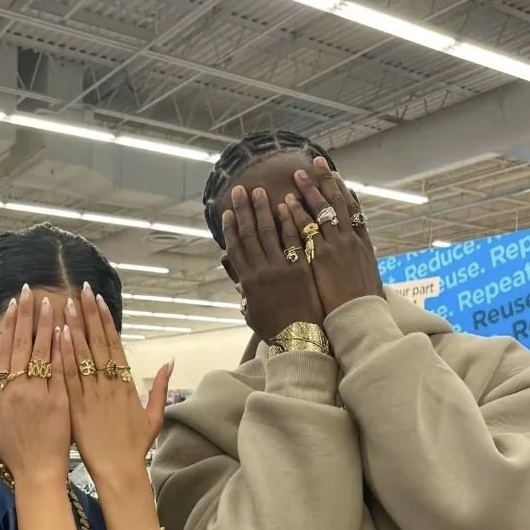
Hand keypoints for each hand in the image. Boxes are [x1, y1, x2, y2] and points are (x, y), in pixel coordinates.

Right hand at [0, 286, 70, 484]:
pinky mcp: (58, 402)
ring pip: (40, 353)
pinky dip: (61, 350)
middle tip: (29, 292)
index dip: (8, 326)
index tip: (13, 306)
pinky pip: (59, 371)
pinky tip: (65, 331)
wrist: (37, 472)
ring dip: (44, 326)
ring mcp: (36, 395)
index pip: (2, 351)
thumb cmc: (12, 451)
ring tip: (50, 303)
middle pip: (20, 346)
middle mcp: (14, 390)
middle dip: (25, 316)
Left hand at [60, 284, 170, 484]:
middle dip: (89, 315)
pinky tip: (57, 338)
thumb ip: (159, 388)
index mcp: (127, 386)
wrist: (120, 472)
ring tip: (65, 304)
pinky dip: (63, 357)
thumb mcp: (154, 417)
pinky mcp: (77, 408)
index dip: (106, 321)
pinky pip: (68, 378)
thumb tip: (169, 362)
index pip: (115, 345)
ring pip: (82, 357)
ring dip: (74, 329)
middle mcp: (110, 386)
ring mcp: (92, 396)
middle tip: (81, 290)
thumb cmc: (135, 447)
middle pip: (99, 344)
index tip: (98, 300)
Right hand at [224, 185, 322, 343]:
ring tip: (261, 191)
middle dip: (244, 210)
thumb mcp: (252, 311)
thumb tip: (232, 273)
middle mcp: (261, 270)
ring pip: (270, 231)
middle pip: (249, 233)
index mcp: (247, 281)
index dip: (230, 227)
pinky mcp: (301, 267)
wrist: (300, 339)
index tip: (228, 210)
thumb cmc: (275, 328)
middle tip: (241, 189)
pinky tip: (286, 205)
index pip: (235, 247)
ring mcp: (281, 267)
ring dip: (264, 209)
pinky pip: (293, 238)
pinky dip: (289, 220)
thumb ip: (243, 290)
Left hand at [284, 159, 382, 316]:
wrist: (360, 319)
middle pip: (339, 203)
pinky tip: (287, 202)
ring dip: (309, 191)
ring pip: (322, 211)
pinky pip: (306, 230)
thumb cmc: (364, 307)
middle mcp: (352, 241)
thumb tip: (364, 262)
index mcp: (364, 246)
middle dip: (327, 181)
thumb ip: (362, 267)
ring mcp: (336, 247)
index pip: (355, 212)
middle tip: (317, 162)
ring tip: (297, 175)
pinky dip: (297, 214)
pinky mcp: (320, 257)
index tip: (338, 176)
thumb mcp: (370, 282)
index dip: (345, 192)